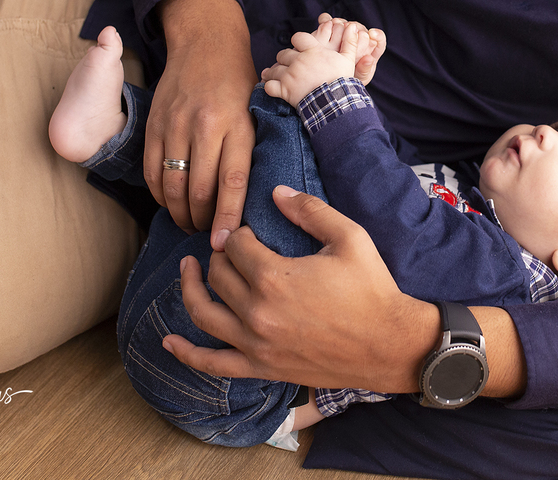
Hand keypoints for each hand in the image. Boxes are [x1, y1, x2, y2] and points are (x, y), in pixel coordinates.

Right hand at [146, 0, 256, 245]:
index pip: (233, 180)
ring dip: (179, 212)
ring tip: (189, 224)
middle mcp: (204, 125)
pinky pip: (152, 170)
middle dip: (201, 221)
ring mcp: (175, 124)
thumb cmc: (240, 82)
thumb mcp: (257, 112)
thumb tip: (254, 199)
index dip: (228, 216)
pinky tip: (170, 202)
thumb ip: (251, 149)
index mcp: (237, 124)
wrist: (205, 42)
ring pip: (171, 184)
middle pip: (198, 188)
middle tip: (207, 236)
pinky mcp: (154, 124)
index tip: (225, 242)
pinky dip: (159, 193)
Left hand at [162, 187, 438, 391]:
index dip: (240, 233)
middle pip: (218, 274)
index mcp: (274, 277)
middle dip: (221, 254)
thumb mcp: (349, 237)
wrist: (389, 344)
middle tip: (234, 247)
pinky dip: (185, 353)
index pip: (236, 245)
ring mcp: (254, 344)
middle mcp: (256, 312)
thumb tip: (275, 191)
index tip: (252, 232)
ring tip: (187, 268)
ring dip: (190, 287)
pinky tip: (168, 341)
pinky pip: (212, 363)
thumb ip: (309, 210)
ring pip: (203, 312)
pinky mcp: (261, 367)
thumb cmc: (372, 289)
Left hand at [260, 19, 371, 104]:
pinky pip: (269, 86)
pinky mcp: (285, 90)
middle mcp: (298, 61)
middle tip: (289, 64)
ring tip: (276, 74)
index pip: (298, 37)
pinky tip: (272, 86)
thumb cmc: (342, 80)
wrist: (336, 102)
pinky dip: (269, 86)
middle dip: (285, 58)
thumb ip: (349, 42)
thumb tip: (353, 26)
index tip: (299, 47)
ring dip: (274, 71)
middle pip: (283, 54)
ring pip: (275, 69)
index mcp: (312, 51)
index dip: (298, 41)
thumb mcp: (348, 59)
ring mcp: (290, 76)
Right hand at [311, 14, 386, 84]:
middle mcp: (359, 40)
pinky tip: (323, 20)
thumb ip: (364, 70)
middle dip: (357, 28)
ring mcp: (344, 34)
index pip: (378, 39)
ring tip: (335, 24)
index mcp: (370, 51)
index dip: (377, 35)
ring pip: (345, 23)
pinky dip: (326, 20)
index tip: (372, 34)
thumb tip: (369, 59)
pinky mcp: (330, 31)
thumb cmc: (346, 82)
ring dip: (340, 23)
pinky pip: (328, 21)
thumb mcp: (356, 79)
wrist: (325, 82)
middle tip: (350, 29)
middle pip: (361, 29)